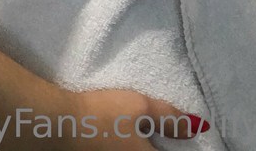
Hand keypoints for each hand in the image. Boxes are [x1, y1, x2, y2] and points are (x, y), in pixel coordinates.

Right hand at [59, 86, 208, 147]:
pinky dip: (126, 148)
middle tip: (160, 137)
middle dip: (161, 147)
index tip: (181, 141)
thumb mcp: (140, 107)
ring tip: (138, 136)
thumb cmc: (102, 115)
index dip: (179, 147)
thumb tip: (198, 127)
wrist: (57, 125)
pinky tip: (118, 139)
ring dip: (143, 147)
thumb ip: (170, 118)